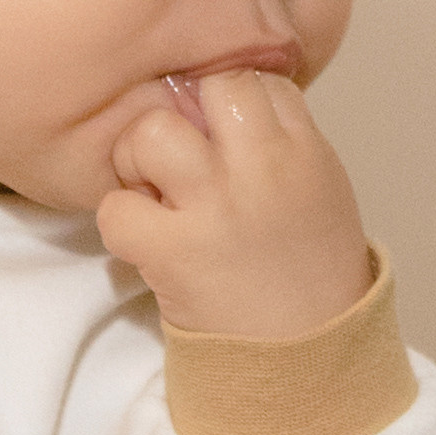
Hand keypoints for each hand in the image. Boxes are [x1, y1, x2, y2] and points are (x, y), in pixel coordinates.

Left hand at [100, 69, 370, 337]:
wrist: (307, 358)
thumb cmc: (309, 268)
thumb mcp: (319, 185)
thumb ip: (278, 135)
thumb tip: (214, 95)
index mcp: (304, 149)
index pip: (254, 76)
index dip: (228, 98)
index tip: (222, 132)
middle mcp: (262, 168)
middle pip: (207, 84)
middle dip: (183, 110)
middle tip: (180, 153)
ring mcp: (216, 209)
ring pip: (150, 132)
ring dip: (139, 158)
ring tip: (155, 192)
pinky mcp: (173, 253)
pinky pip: (116, 208)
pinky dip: (120, 221)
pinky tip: (145, 239)